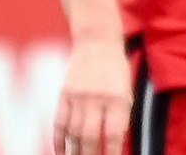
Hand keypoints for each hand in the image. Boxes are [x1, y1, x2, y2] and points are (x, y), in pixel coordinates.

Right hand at [52, 38, 130, 154]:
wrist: (97, 41)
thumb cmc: (116, 69)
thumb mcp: (126, 90)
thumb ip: (120, 115)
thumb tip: (114, 143)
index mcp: (118, 98)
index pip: (114, 134)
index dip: (113, 152)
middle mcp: (97, 98)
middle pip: (90, 137)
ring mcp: (78, 96)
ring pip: (73, 133)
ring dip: (75, 152)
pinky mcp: (64, 94)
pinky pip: (59, 123)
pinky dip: (59, 140)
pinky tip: (62, 152)